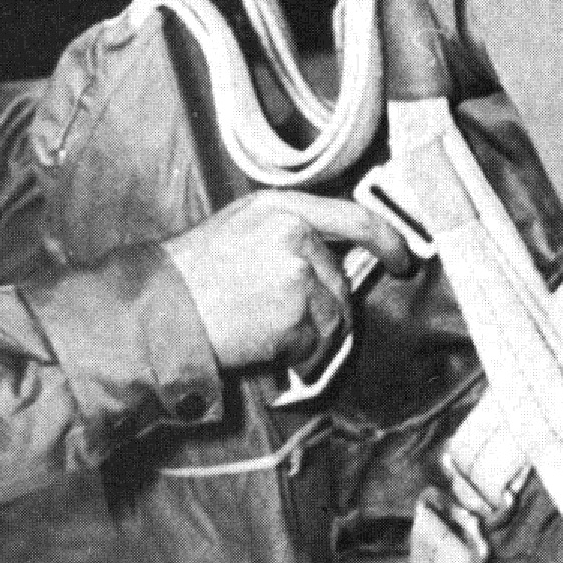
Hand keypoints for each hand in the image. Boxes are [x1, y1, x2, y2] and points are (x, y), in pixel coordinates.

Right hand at [163, 194, 413, 372]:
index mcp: (281, 207)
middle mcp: (295, 234)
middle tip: (284, 323)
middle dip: (323, 308)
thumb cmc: (191, 276)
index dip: (387, 239)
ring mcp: (297, 273)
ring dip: (310, 335)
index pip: (355, 217)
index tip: (402, 258)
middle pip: (338, 281)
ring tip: (266, 333)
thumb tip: (329, 259)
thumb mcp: (239, 230)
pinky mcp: (296, 312)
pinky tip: (263, 344)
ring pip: (333, 316)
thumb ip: (286, 233)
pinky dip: (297, 354)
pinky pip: (315, 342)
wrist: (160, 308)